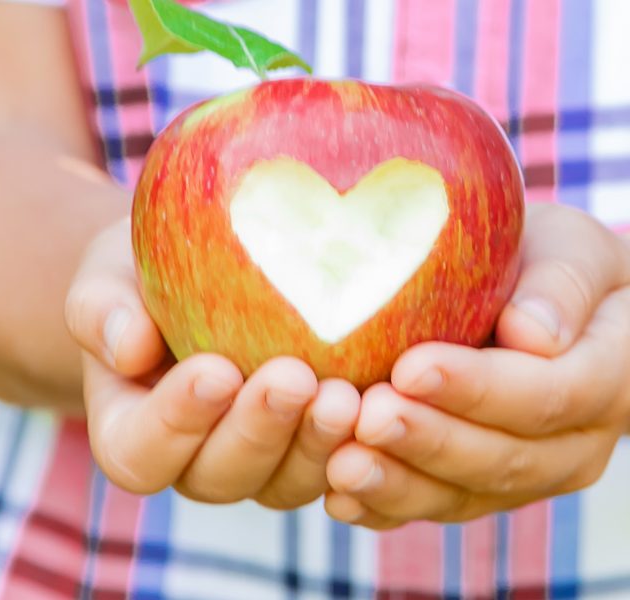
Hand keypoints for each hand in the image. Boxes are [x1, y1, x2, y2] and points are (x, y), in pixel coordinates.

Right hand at [65, 218, 359, 507]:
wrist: (196, 278)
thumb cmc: (142, 278)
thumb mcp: (106, 276)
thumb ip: (101, 310)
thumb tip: (126, 347)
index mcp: (133, 433)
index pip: (141, 452)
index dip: (175, 424)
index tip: (214, 370)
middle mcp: (194, 460)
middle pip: (219, 477)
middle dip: (258, 433)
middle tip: (294, 378)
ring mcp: (256, 462)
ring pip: (284, 484)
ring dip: (316, 445)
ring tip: (346, 393)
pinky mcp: (307, 447)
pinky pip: (336, 466)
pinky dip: (362, 445)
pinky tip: (383, 398)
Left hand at [324, 204, 629, 528]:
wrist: (534, 307)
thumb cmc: (548, 268)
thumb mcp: (571, 251)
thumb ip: (562, 286)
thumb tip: (533, 334)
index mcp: (609, 379)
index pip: (550, 394)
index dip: (479, 388)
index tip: (411, 367)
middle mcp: (571, 444)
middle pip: (502, 458)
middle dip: (428, 440)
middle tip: (368, 415)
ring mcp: (520, 476)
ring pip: (460, 495)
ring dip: (397, 483)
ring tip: (342, 465)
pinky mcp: (472, 488)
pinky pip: (429, 507)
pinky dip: (382, 505)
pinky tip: (340, 496)